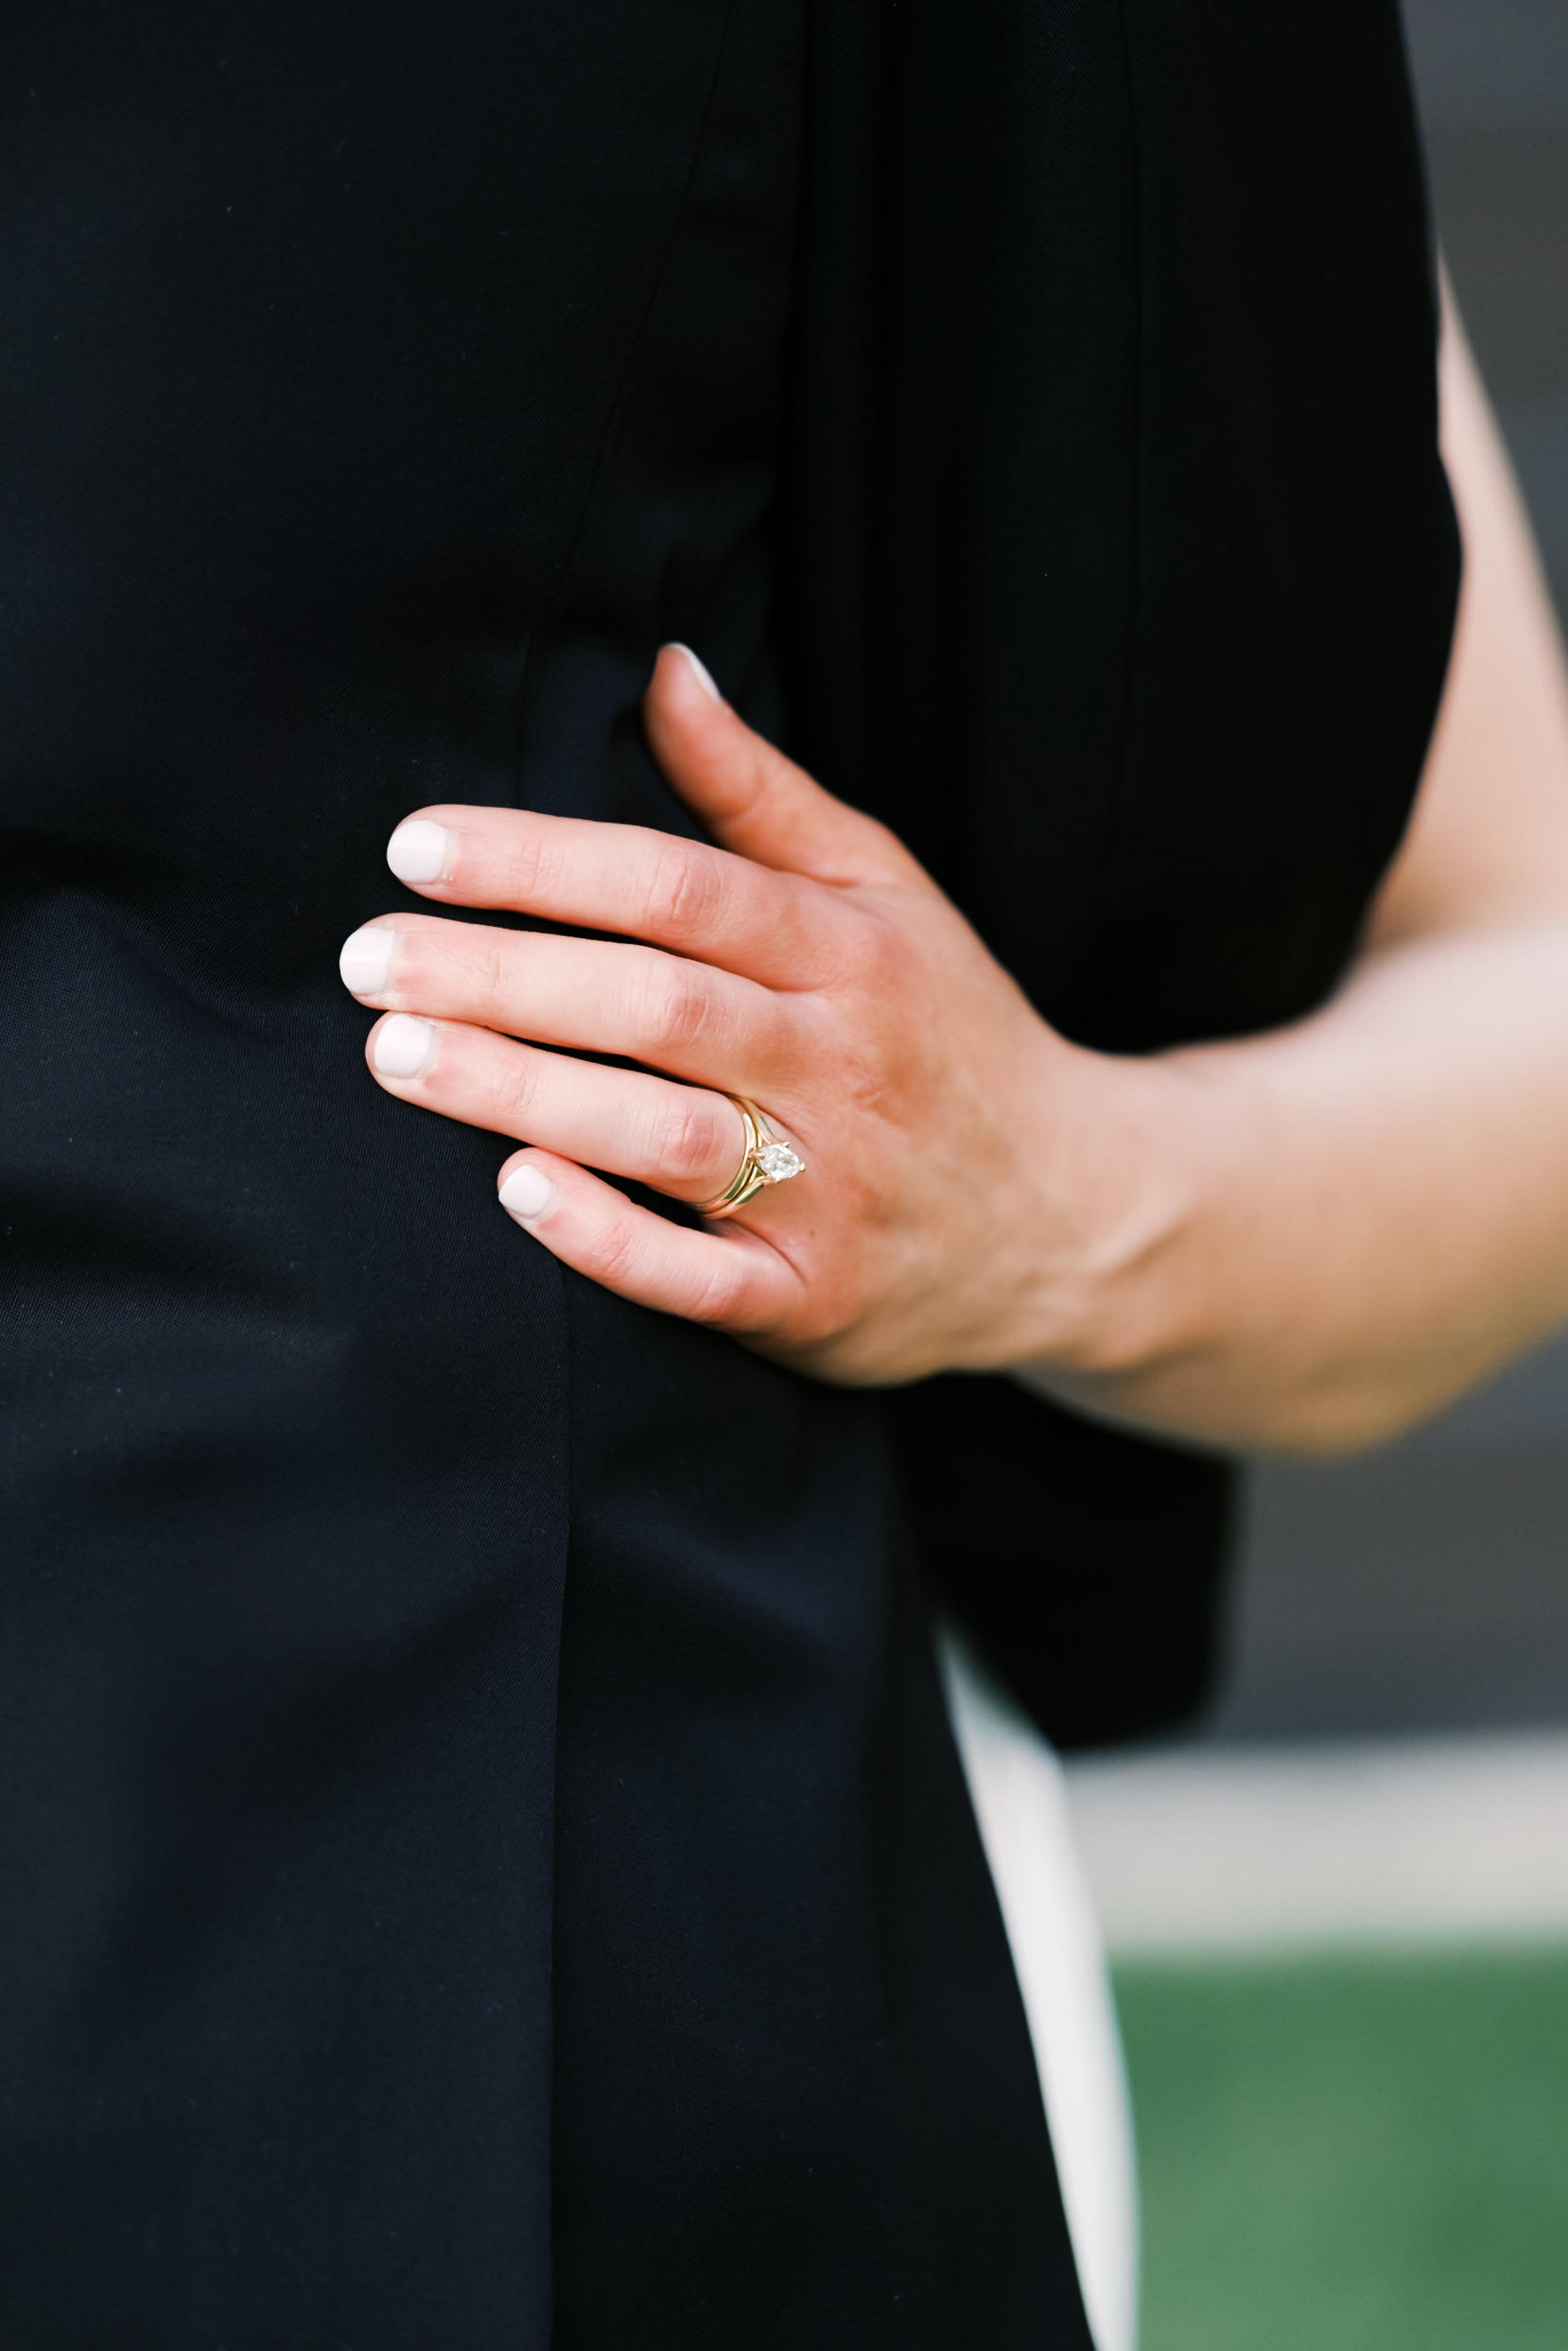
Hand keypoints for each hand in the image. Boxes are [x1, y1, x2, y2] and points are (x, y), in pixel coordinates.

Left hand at [338, 645, 1158, 1385]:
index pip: (679, 886)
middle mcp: (844, 1061)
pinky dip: (610, 1238)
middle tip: (367, 961)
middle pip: (658, 1004)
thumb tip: (662, 666)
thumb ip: (762, 793)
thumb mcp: (884, 891)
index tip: (416, 849)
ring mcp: (834, 1187)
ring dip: (524, 1093)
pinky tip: (516, 1189)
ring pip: (668, 1134)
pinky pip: (704, 1276)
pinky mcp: (814, 1299)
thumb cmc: (946, 1030)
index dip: (542, 862)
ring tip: (397, 1058)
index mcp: (851, 949)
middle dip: (500, 975)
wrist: (1073, 1212)